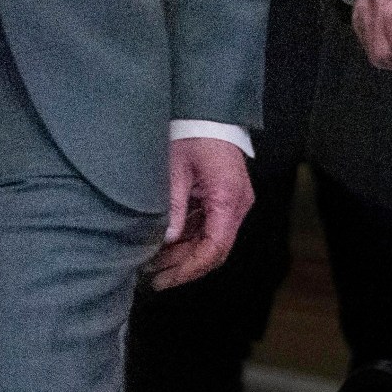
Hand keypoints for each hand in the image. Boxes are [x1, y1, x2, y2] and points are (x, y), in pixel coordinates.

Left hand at [147, 136, 254, 289]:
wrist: (207, 113)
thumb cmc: (192, 134)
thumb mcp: (175, 170)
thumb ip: (173, 207)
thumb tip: (166, 240)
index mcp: (228, 198)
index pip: (214, 248)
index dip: (190, 268)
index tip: (166, 278)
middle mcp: (237, 205)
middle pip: (215, 250)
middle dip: (185, 267)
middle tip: (154, 277)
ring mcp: (233, 203)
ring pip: (211, 242)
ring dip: (185, 255)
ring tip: (155, 264)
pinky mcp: (225, 199)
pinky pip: (209, 228)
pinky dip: (189, 240)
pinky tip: (167, 246)